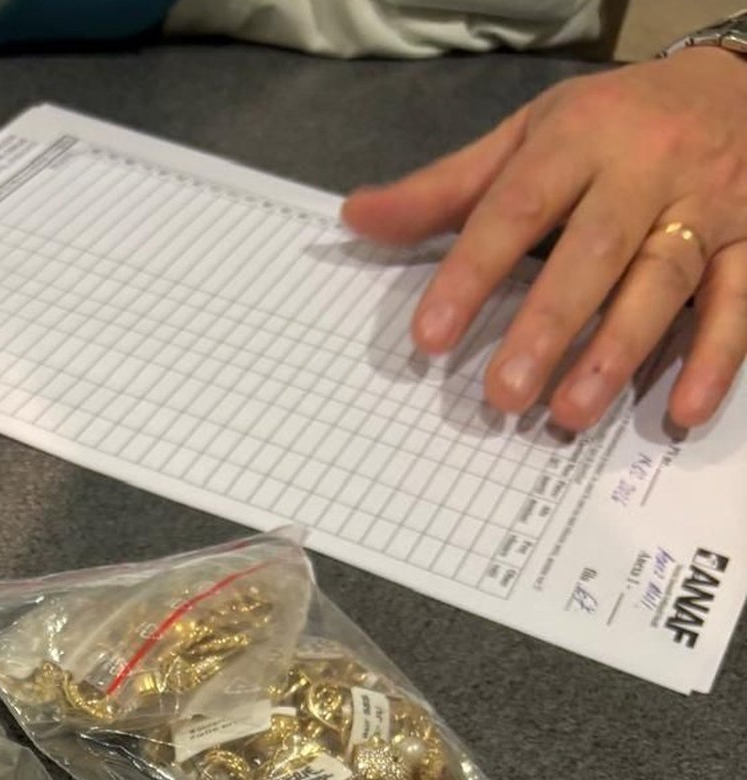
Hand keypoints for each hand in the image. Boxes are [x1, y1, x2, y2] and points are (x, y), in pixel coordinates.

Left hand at [342, 48, 746, 430]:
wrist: (740, 80)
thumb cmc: (613, 122)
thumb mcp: (529, 136)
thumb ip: (447, 187)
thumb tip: (357, 217)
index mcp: (578, 140)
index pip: (516, 208)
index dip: (471, 273)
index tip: (429, 339)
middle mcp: (646, 171)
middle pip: (594, 252)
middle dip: (547, 325)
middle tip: (502, 395)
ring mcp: (706, 207)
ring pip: (664, 283)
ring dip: (617, 353)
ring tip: (569, 414)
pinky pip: (738, 302)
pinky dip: (713, 358)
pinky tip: (680, 411)